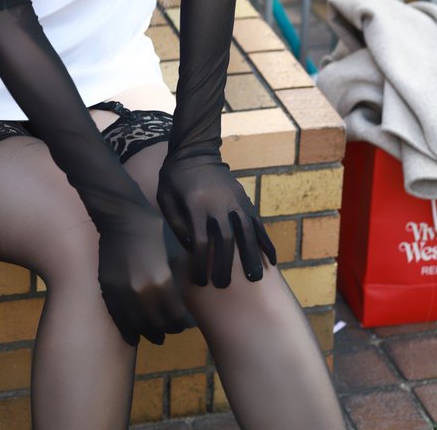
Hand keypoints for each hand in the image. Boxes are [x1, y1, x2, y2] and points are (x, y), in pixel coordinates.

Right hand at [97, 204, 194, 345]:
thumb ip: (179, 279)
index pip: (176, 317)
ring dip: (149, 333)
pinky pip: (119, 319)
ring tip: (156, 334)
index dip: (182, 324)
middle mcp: (141, 292)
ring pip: (138, 327)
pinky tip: (135, 335)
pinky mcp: (108, 290)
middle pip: (158, 326)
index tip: (185, 323)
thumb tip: (186, 299)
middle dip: (167, 330)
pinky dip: (129, 330)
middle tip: (172, 329)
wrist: (121, 216)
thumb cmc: (153, 229)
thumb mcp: (174, 253)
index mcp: (161, 281)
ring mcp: (122, 293)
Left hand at [157, 154, 276, 287]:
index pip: (202, 241)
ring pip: (247, 232)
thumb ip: (177, 223)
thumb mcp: (165, 197)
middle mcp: (219, 203)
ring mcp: (235, 200)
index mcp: (196, 204)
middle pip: (226, 240)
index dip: (201, 264)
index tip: (201, 281)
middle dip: (226, 266)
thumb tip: (192, 248)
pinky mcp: (244, 199)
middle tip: (224, 286)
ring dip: (251, 256)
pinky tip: (271, 259)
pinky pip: (257, 222)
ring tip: (255, 279)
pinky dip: (265, 241)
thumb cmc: (175, 178)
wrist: (195, 151)